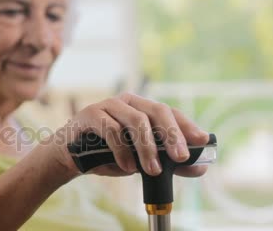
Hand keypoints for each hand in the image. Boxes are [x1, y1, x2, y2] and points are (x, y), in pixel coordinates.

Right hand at [49, 92, 209, 178]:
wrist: (70, 156)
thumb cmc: (107, 155)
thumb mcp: (141, 161)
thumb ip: (168, 162)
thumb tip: (200, 167)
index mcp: (142, 108)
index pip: (169, 112)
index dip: (187, 124)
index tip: (202, 140)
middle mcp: (128, 102)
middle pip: (156, 111)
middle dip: (172, 135)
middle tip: (180, 157)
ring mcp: (109, 105)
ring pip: (136, 120)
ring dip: (147, 148)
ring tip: (152, 170)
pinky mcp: (91, 114)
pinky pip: (111, 129)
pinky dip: (123, 150)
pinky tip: (128, 167)